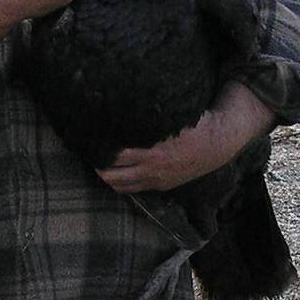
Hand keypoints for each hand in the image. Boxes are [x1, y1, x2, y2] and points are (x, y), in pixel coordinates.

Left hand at [96, 112, 228, 193]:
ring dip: (105, 179)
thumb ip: (144, 120)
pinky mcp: (161, 186)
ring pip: (121, 187)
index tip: (86, 141)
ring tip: (92, 167)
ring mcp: (156, 181)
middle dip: (96, 168)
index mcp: (152, 153)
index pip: (116, 157)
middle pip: (113, 177)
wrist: (216, 145)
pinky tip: (112, 177)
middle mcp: (151, 170)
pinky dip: (121, 185)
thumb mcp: (167, 120)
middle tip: (83, 156)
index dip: (98, 151)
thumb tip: (120, 109)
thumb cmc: (190, 126)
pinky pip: (134, 190)